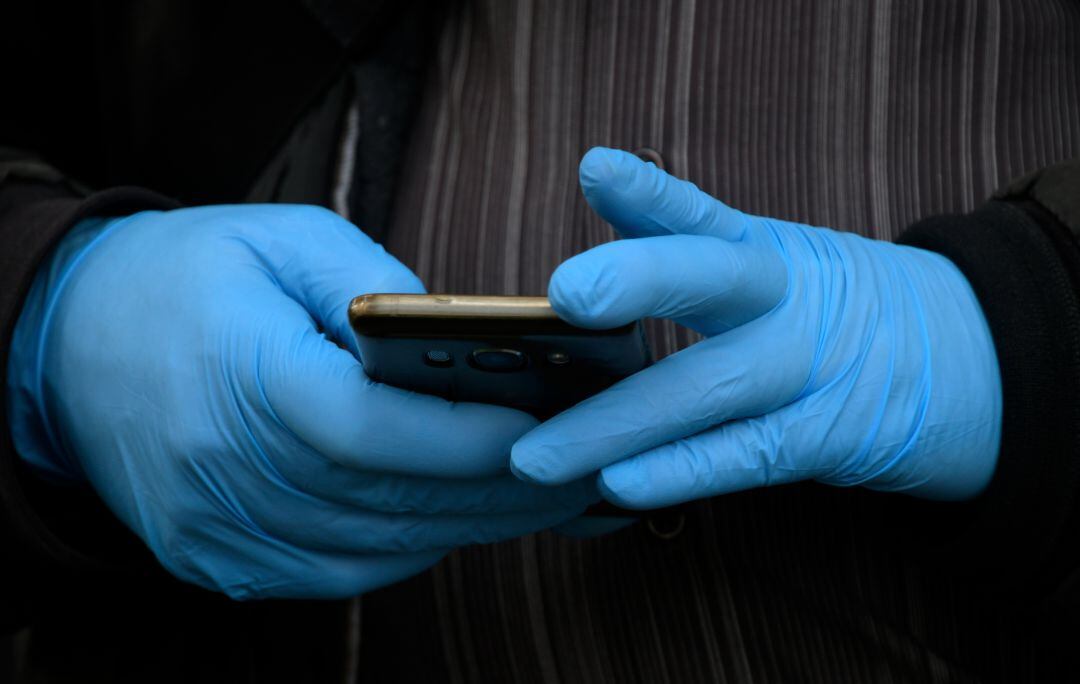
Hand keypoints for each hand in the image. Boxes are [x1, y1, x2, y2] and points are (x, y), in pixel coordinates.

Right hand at [7, 205, 594, 598]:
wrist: (67, 344)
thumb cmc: (187, 277)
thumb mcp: (285, 241)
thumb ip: (379, 288)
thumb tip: (468, 343)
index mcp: (243, 378)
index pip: (373, 431)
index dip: (468, 439)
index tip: (545, 431)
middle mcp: (228, 471)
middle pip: (390, 500)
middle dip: (499, 494)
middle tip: (579, 476)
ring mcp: (221, 530)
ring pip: (376, 549)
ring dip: (467, 527)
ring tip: (541, 499)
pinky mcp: (221, 559)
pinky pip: (340, 572)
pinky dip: (410, 547)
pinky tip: (458, 518)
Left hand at [511, 148, 1001, 508]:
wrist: (966, 358)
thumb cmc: (829, 313)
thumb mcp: (773, 268)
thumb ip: (685, 265)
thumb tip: (576, 284)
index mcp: (762, 250)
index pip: (698, 213)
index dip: (647, 192)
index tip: (595, 168)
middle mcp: (784, 298)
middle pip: (712, 278)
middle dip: (639, 278)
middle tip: (567, 292)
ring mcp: (809, 368)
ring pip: (707, 388)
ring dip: (614, 425)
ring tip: (535, 457)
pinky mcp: (828, 436)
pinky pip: (743, 455)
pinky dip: (678, 470)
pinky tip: (619, 483)